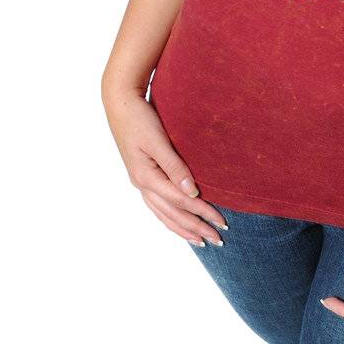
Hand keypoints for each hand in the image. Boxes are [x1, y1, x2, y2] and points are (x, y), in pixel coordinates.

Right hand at [101, 81, 227, 244]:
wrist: (120, 103)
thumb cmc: (140, 118)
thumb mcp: (158, 140)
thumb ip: (174, 166)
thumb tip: (191, 191)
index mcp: (146, 177)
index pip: (181, 201)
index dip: (202, 212)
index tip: (222, 221)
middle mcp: (142, 183)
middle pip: (172, 213)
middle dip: (196, 228)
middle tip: (219, 241)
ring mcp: (140, 181)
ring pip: (163, 214)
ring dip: (183, 228)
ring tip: (200, 241)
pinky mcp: (142, 175)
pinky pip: (157, 205)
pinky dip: (170, 218)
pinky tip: (179, 222)